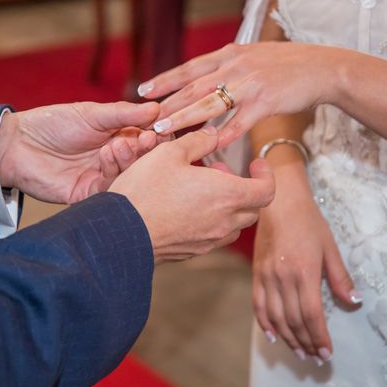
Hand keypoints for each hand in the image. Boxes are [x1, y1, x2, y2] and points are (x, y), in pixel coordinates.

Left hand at [0, 101, 161, 203]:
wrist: (17, 144)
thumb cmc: (53, 123)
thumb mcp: (92, 113)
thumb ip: (124, 114)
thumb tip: (157, 108)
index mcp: (120, 137)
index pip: (149, 139)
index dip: (158, 134)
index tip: (162, 128)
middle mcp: (116, 159)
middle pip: (144, 160)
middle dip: (148, 149)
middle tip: (148, 139)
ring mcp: (103, 177)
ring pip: (130, 175)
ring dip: (129, 159)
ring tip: (120, 144)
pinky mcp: (89, 194)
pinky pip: (110, 189)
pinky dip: (113, 172)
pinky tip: (107, 156)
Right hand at [109, 127, 275, 262]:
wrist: (120, 232)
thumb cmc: (146, 189)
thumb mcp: (170, 152)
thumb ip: (198, 141)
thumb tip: (212, 135)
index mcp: (227, 195)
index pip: (266, 190)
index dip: (266, 175)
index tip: (255, 164)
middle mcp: (224, 222)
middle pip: (253, 208)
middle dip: (244, 188)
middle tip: (221, 172)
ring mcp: (209, 241)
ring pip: (234, 225)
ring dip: (229, 207)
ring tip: (204, 191)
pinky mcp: (193, 252)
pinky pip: (214, 237)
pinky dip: (212, 221)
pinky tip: (187, 208)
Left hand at [139, 42, 354, 147]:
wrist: (322, 68)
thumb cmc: (286, 64)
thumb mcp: (252, 56)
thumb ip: (227, 65)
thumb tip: (204, 78)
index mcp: (229, 54)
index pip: (189, 68)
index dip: (165, 80)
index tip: (143, 91)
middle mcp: (235, 66)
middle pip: (193, 87)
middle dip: (166, 104)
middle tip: (144, 119)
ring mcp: (249, 84)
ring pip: (209, 104)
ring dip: (184, 119)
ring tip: (163, 132)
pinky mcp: (265, 101)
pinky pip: (239, 122)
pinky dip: (223, 134)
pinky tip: (207, 146)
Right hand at [253, 166, 359, 363]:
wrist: (278, 201)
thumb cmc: (308, 220)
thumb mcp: (329, 246)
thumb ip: (340, 276)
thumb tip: (354, 301)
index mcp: (304, 271)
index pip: (312, 314)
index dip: (320, 337)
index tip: (327, 352)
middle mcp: (283, 277)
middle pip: (294, 320)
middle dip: (306, 343)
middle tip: (316, 358)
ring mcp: (267, 276)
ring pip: (276, 317)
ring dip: (289, 338)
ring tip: (300, 352)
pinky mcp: (256, 273)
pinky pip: (258, 305)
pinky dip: (265, 324)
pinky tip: (273, 336)